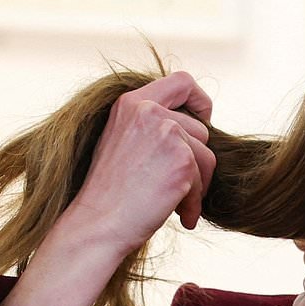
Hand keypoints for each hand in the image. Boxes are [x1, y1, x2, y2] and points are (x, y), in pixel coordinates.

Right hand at [60, 71, 216, 258]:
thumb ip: (152, 126)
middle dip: (195, 162)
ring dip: (196, 185)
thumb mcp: (123, 142)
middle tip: (174, 185)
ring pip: (207, 157)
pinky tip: (178, 215)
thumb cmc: (110, 192)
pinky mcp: (183, 160)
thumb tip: (199, 127)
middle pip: (201, 130)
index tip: (204, 120)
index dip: (200, 100)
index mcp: (131, 103)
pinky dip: (193, 203)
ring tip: (172, 202)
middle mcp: (148, 111)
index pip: (182, 81)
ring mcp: (167, 133)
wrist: (97, 224)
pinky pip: (204, 181)